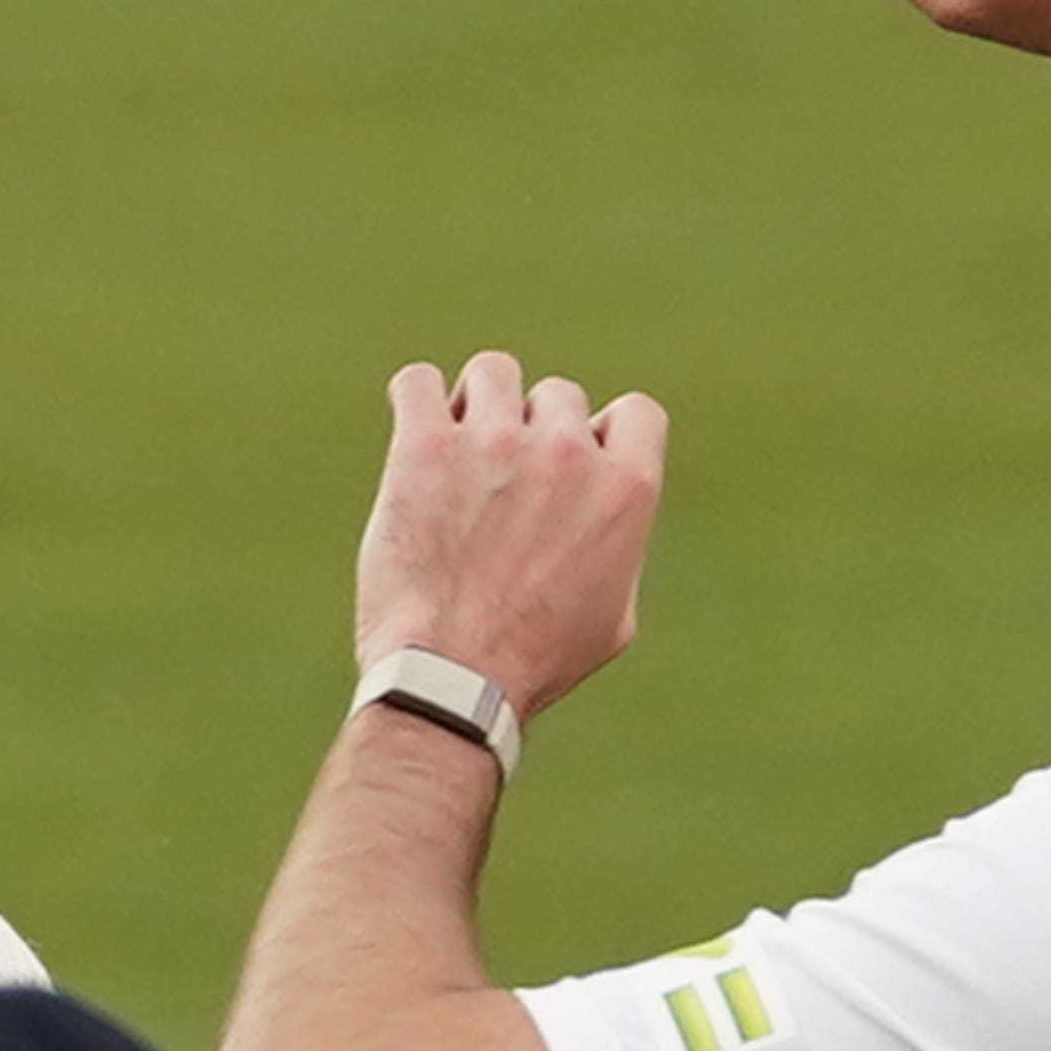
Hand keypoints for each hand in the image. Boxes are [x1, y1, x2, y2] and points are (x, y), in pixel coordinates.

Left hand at [350, 354, 670, 724]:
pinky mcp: (426, 446)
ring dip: (477, 405)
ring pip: (493, 372)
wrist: (454, 678)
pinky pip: (418, 381)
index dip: (603, 434)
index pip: (636, 413)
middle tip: (502, 486)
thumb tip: (607, 522)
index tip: (574, 468)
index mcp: (625, 491)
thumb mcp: (613, 619)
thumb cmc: (535, 662)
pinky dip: (416, 399)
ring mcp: (496, 442)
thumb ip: (618, 551)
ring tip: (457, 455)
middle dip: (533, 431)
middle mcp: (567, 453)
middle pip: (557, 395)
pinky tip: (414, 434)